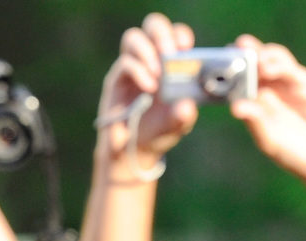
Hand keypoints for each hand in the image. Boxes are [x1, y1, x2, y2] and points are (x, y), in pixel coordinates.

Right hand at [96, 14, 197, 163]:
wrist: (136, 150)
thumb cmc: (160, 131)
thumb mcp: (178, 126)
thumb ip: (184, 116)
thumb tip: (188, 105)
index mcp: (172, 65)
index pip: (175, 36)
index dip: (180, 35)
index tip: (186, 47)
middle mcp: (152, 60)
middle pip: (153, 26)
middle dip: (162, 34)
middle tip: (169, 53)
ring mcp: (133, 66)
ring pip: (133, 38)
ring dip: (147, 52)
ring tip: (157, 75)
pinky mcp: (117, 79)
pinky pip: (125, 63)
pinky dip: (138, 71)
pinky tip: (149, 88)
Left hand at [230, 37, 305, 200]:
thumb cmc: (296, 154)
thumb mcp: (271, 141)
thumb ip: (256, 122)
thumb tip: (235, 107)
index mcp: (255, 104)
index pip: (237, 81)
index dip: (229, 70)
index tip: (219, 63)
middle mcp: (268, 90)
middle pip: (251, 64)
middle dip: (242, 53)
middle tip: (234, 48)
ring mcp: (286, 84)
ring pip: (269, 59)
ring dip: (260, 54)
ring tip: (254, 58)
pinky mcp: (304, 81)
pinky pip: (288, 66)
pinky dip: (278, 62)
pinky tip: (268, 66)